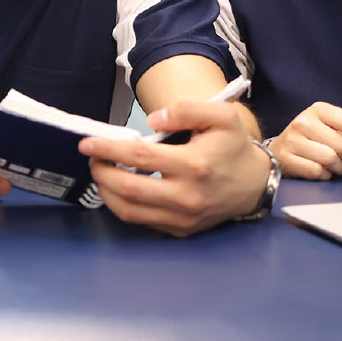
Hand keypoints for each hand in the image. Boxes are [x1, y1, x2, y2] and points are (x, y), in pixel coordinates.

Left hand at [78, 101, 268, 235]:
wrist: (254, 184)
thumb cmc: (232, 146)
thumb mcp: (221, 116)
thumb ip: (186, 110)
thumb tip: (151, 119)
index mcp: (195, 165)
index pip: (140, 157)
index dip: (108, 149)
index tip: (87, 143)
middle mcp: (187, 196)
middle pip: (128, 188)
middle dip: (101, 171)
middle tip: (91, 158)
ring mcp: (183, 218)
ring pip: (129, 211)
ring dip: (106, 191)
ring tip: (101, 172)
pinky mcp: (181, 230)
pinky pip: (142, 221)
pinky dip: (123, 206)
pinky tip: (119, 189)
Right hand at [270, 102, 341, 179]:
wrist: (280, 149)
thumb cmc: (313, 138)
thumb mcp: (335, 128)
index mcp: (319, 109)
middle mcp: (303, 122)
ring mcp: (293, 140)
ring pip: (331, 159)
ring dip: (341, 169)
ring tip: (340, 167)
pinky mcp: (287, 158)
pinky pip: (318, 171)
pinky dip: (326, 175)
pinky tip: (324, 171)